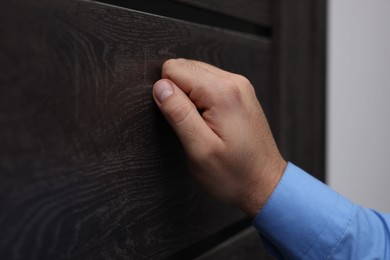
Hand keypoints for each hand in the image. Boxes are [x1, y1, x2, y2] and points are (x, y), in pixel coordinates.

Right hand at [152, 59, 286, 216]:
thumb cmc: (234, 174)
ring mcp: (239, 86)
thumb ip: (178, 113)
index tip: (181, 120)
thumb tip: (160, 86)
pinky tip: (209, 122)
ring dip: (190, 97)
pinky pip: (208, 83)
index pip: (173, 69)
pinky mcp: (240, 93)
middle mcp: (234, 81)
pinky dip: (201, 99)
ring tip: (202, 126)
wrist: (264, 184)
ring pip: (195, 74)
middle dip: (178, 95)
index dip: (168, 95)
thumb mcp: (200, 150)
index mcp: (222, 92)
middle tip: (191, 125)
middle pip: (184, 67)